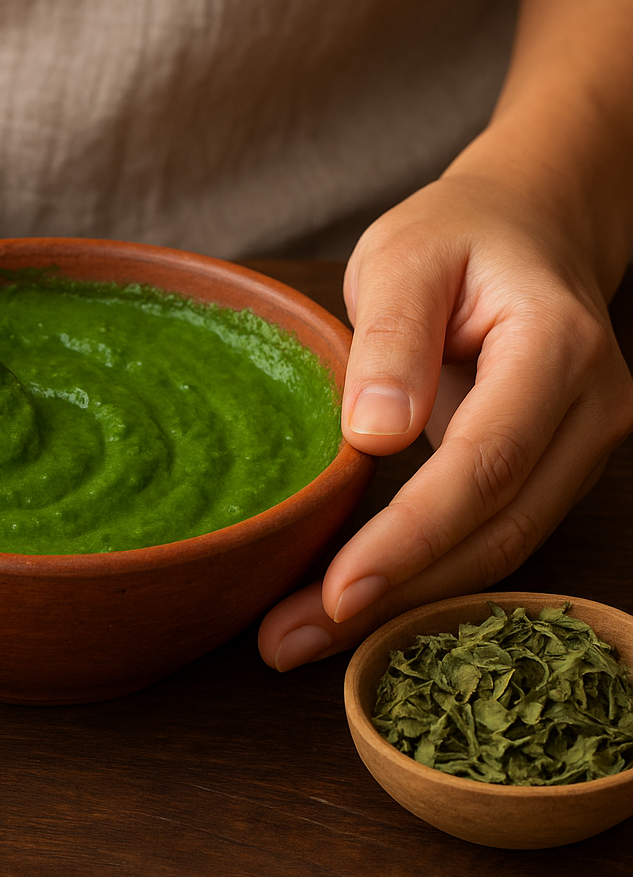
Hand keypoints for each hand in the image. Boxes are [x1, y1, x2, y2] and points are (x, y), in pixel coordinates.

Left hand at [258, 172, 632, 670]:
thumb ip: (393, 341)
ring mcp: (580, 448)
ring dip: (402, 605)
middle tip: (287, 643)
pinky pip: (491, 537)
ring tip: (300, 640)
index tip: (335, 592)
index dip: (411, 537)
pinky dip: (424, 578)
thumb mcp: (405, 258)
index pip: (484, 464)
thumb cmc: (455, 239)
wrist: (522, 233)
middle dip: (394, 598)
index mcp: (555, 348)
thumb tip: (375, 438)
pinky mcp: (550, 471)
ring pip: (498, 551)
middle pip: (496, 530)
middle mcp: (588, 412)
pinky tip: (356, 606)